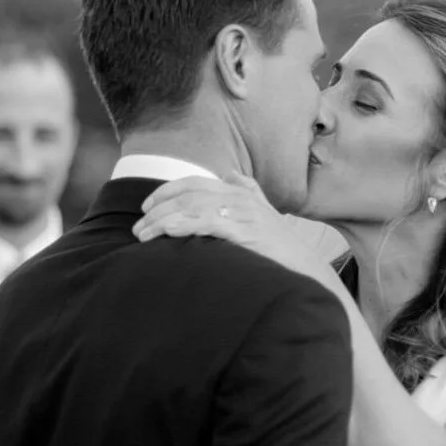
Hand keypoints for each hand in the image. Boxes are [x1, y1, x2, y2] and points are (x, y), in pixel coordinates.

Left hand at [134, 173, 333, 286]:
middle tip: (138, 228)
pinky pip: (207, 222)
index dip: (167, 191)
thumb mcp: (264, 213)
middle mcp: (241, 197)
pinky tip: (166, 231)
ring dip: (162, 220)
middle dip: (158, 209)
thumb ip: (248, 191)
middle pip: (188, 195)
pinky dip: (183, 224)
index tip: (146, 208)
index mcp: (240, 192)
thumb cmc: (282, 249)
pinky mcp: (246, 231)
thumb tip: (231, 173)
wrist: (307, 271)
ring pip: (192, 207)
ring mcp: (244, 213)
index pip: (195, 183)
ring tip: (143, 236)